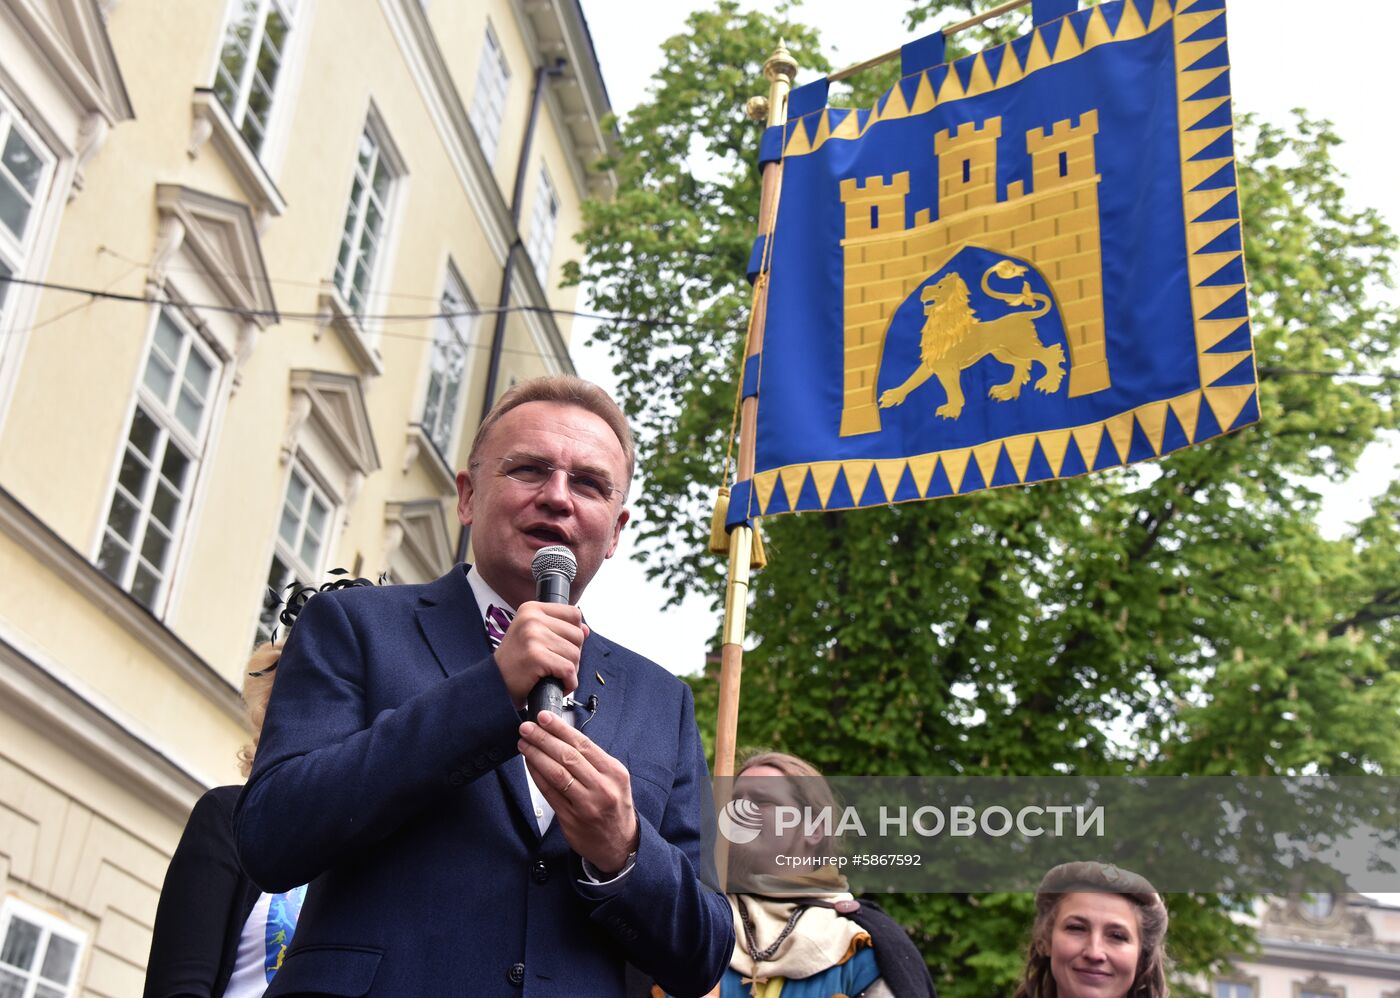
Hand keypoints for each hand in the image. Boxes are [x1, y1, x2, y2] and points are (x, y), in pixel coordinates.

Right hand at [493, 602, 585, 704]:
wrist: (493, 684)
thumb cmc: (516, 662)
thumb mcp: (534, 636)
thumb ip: (560, 629)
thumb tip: (585, 629)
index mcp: (532, 609)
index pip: (574, 614)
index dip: (574, 634)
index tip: (559, 647)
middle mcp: (531, 618)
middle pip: (577, 635)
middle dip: (572, 655)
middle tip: (554, 665)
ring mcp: (532, 636)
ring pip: (575, 654)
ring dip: (570, 671)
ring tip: (552, 674)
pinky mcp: (535, 656)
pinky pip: (568, 670)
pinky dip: (568, 683)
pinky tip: (557, 684)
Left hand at [518, 711, 639, 873]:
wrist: (620, 844)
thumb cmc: (615, 807)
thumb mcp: (615, 779)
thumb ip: (593, 760)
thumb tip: (563, 736)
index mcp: (614, 772)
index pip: (584, 744)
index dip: (561, 729)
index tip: (545, 717)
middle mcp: (602, 787)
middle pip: (568, 756)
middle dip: (544, 738)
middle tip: (528, 727)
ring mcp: (586, 804)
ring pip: (557, 774)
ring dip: (537, 755)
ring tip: (524, 743)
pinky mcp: (570, 819)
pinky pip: (549, 793)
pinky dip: (537, 776)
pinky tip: (529, 764)